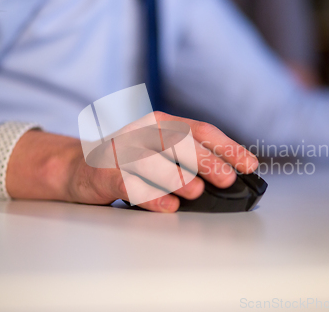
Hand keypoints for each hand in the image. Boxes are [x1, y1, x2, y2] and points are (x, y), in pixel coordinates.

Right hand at [6, 112, 258, 211]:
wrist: (78, 167)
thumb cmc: (128, 161)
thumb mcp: (160, 152)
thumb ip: (188, 159)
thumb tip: (228, 178)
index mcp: (162, 123)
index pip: (201, 130)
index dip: (228, 147)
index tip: (250, 165)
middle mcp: (143, 131)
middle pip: (180, 143)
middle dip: (207, 162)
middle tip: (227, 180)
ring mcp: (122, 150)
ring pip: (154, 161)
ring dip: (178, 177)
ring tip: (196, 192)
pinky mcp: (104, 172)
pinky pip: (130, 184)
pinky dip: (151, 196)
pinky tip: (168, 206)